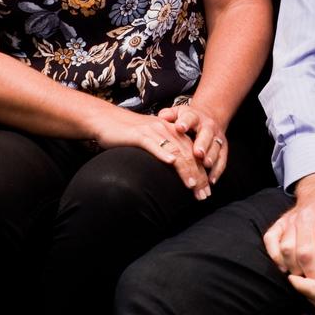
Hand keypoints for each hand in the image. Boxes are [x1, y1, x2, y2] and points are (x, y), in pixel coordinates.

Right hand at [94, 107, 211, 199]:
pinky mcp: (139, 134)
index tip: (207, 191)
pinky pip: (154, 144)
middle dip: (198, 176)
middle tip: (203, 194)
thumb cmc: (129, 135)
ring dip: (185, 169)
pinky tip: (170, 163)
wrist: (107, 120)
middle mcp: (167, 130)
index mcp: (173, 132)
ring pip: (175, 150)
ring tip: (192, 185)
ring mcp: (154, 131)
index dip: (201, 173)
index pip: (192, 154)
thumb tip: (177, 174)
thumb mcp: (152, 142)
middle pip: (188, 154)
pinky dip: (163, 153)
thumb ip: (166, 152)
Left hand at [158, 104, 227, 183]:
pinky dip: (217, 170)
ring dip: (211, 156)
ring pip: (215, 147)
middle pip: (206, 134)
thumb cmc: (187, 120)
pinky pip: (222, 159)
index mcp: (194, 117)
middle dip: (202, 143)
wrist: (208, 120)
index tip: (179, 127)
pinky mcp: (222, 148)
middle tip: (197, 153)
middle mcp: (207, 126)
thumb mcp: (177, 113)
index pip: (189, 118)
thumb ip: (169, 115)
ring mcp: (216, 137)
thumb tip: (161, 116)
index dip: (185, 122)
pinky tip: (211, 180)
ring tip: (206, 165)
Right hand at [262, 171, 314, 278]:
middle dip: (313, 276)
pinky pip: (270, 241)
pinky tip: (286, 268)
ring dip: (294, 269)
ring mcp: (291, 218)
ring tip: (305, 280)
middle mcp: (308, 216)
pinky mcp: (279, 222)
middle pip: (305, 254)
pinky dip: (276, 258)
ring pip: (286, 249)